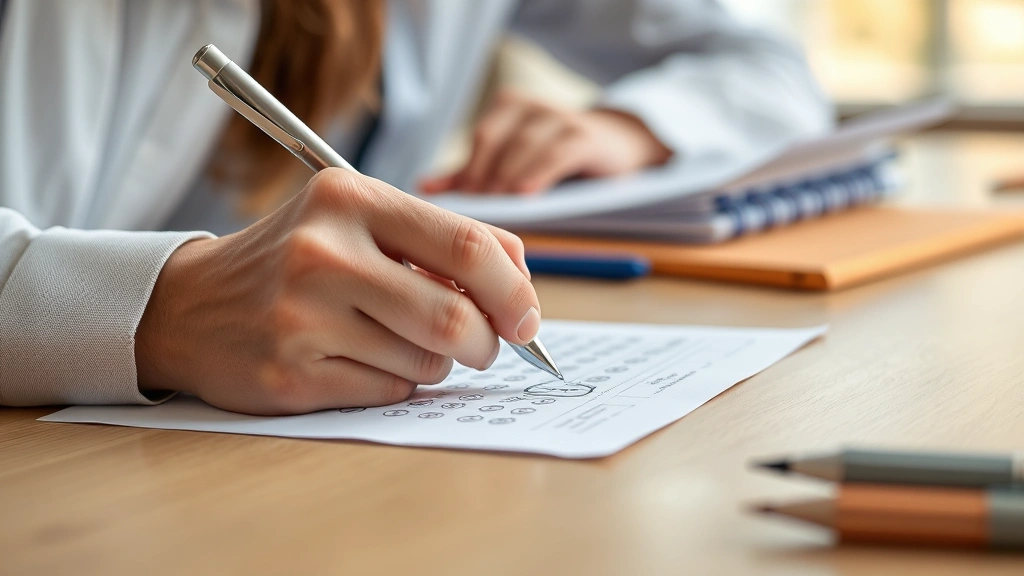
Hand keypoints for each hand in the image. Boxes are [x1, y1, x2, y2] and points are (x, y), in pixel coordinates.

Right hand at [135, 169, 539, 414]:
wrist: (190, 305)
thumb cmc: (296, 259)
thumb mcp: (360, 219)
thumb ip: (442, 237)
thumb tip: (522, 276)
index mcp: (350, 197)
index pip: (468, 247)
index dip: (515, 291)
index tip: (526, 317)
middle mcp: (323, 252)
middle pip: (455, 316)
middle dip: (486, 341)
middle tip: (481, 344)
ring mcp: (303, 316)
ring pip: (428, 361)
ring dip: (436, 362)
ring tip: (401, 341)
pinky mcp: (291, 373)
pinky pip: (389, 390)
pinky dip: (396, 381)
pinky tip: (358, 360)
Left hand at [420, 90, 671, 194]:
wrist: (618, 147)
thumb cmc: (557, 158)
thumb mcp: (513, 161)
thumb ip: (473, 172)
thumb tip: (425, 188)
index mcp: (508, 108)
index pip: (481, 140)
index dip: (469, 172)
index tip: (457, 206)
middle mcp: (532, 107)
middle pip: (496, 141)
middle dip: (483, 178)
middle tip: (473, 213)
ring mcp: (561, 118)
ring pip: (523, 147)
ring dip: (506, 179)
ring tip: (495, 210)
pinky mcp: (587, 137)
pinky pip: (557, 153)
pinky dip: (539, 173)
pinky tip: (526, 194)